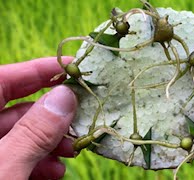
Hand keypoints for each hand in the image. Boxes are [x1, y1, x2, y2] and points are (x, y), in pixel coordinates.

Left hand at [0, 57, 76, 178]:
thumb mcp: (5, 167)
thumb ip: (33, 133)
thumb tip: (65, 96)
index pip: (3, 79)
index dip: (39, 69)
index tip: (73, 66)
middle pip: (18, 108)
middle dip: (54, 115)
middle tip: (82, 117)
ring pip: (22, 134)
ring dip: (51, 141)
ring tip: (71, 150)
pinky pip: (17, 156)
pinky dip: (39, 160)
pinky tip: (55, 169)